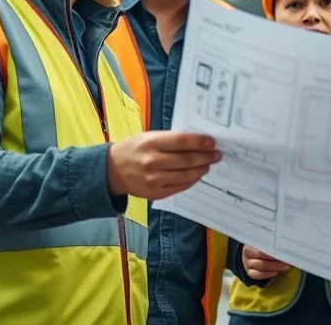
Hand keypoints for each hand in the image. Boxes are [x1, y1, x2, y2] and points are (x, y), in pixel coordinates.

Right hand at [106, 131, 220, 199]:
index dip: (199, 142)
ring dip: (201, 170)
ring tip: (208, 165)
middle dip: (206, 157)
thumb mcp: (149, 137)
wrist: (112, 170)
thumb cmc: (135, 149)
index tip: (213, 142)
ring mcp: (153, 180)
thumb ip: (170, 139)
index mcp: (151, 143)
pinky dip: (191, 181)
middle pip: (186, 160)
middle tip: (217, 155)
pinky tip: (197, 175)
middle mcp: (152, 162)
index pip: (181, 141)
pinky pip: (179, 187)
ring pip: (185, 175)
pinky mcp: (155, 193)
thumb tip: (198, 142)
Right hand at [241, 245, 290, 279]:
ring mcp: (247, 264)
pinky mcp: (249, 272)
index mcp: (250, 244)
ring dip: (274, 267)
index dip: (272, 252)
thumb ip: (271, 244)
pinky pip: (257, 275)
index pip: (261, 249)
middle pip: (262, 258)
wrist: (252, 254)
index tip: (283, 252)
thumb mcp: (264, 243)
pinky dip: (267, 275)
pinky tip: (276, 273)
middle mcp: (247, 254)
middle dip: (276, 261)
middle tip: (287, 261)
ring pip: (261, 267)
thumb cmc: (261, 247)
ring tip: (285, 267)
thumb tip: (284, 246)